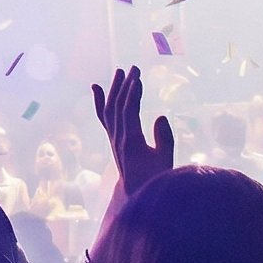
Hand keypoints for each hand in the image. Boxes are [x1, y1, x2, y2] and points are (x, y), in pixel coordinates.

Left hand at [94, 66, 173, 200]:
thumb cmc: (156, 179)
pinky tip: (97, 87)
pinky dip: (99, 101)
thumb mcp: (165, 161)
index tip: (137, 77)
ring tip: (119, 72)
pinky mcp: (112, 139)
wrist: (137, 194)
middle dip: (125, 86)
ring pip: (109, 109)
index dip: (132, 94)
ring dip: (114, 89)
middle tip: (133, 68)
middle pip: (118, 107)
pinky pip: (103, 117)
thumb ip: (164, 139)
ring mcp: (113, 138)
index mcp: (132, 143)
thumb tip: (159, 116)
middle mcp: (118, 138)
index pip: (129, 112)